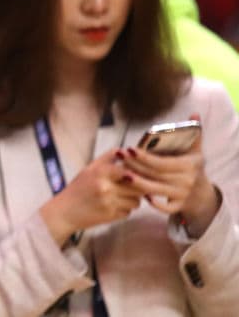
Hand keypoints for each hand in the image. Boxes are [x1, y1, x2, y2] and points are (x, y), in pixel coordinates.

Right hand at [40, 149, 142, 245]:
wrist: (65, 211)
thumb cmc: (78, 188)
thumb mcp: (89, 168)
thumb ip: (109, 158)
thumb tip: (127, 151)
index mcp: (100, 172)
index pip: (129, 171)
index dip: (136, 173)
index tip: (135, 174)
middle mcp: (106, 187)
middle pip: (137, 187)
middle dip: (137, 187)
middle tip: (131, 186)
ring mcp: (109, 203)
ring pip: (136, 201)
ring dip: (132, 199)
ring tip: (120, 197)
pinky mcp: (111, 216)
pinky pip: (129, 212)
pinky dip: (124, 210)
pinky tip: (113, 206)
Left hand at [122, 115, 220, 236]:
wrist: (201, 193)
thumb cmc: (192, 166)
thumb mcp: (195, 150)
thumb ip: (194, 132)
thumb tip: (194, 114)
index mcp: (190, 165)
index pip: (163, 162)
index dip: (145, 157)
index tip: (128, 149)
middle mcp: (187, 181)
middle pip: (156, 175)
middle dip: (136, 167)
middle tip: (120, 158)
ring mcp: (183, 195)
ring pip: (156, 190)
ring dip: (138, 183)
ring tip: (122, 173)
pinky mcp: (178, 206)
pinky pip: (164, 208)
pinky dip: (154, 203)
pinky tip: (140, 194)